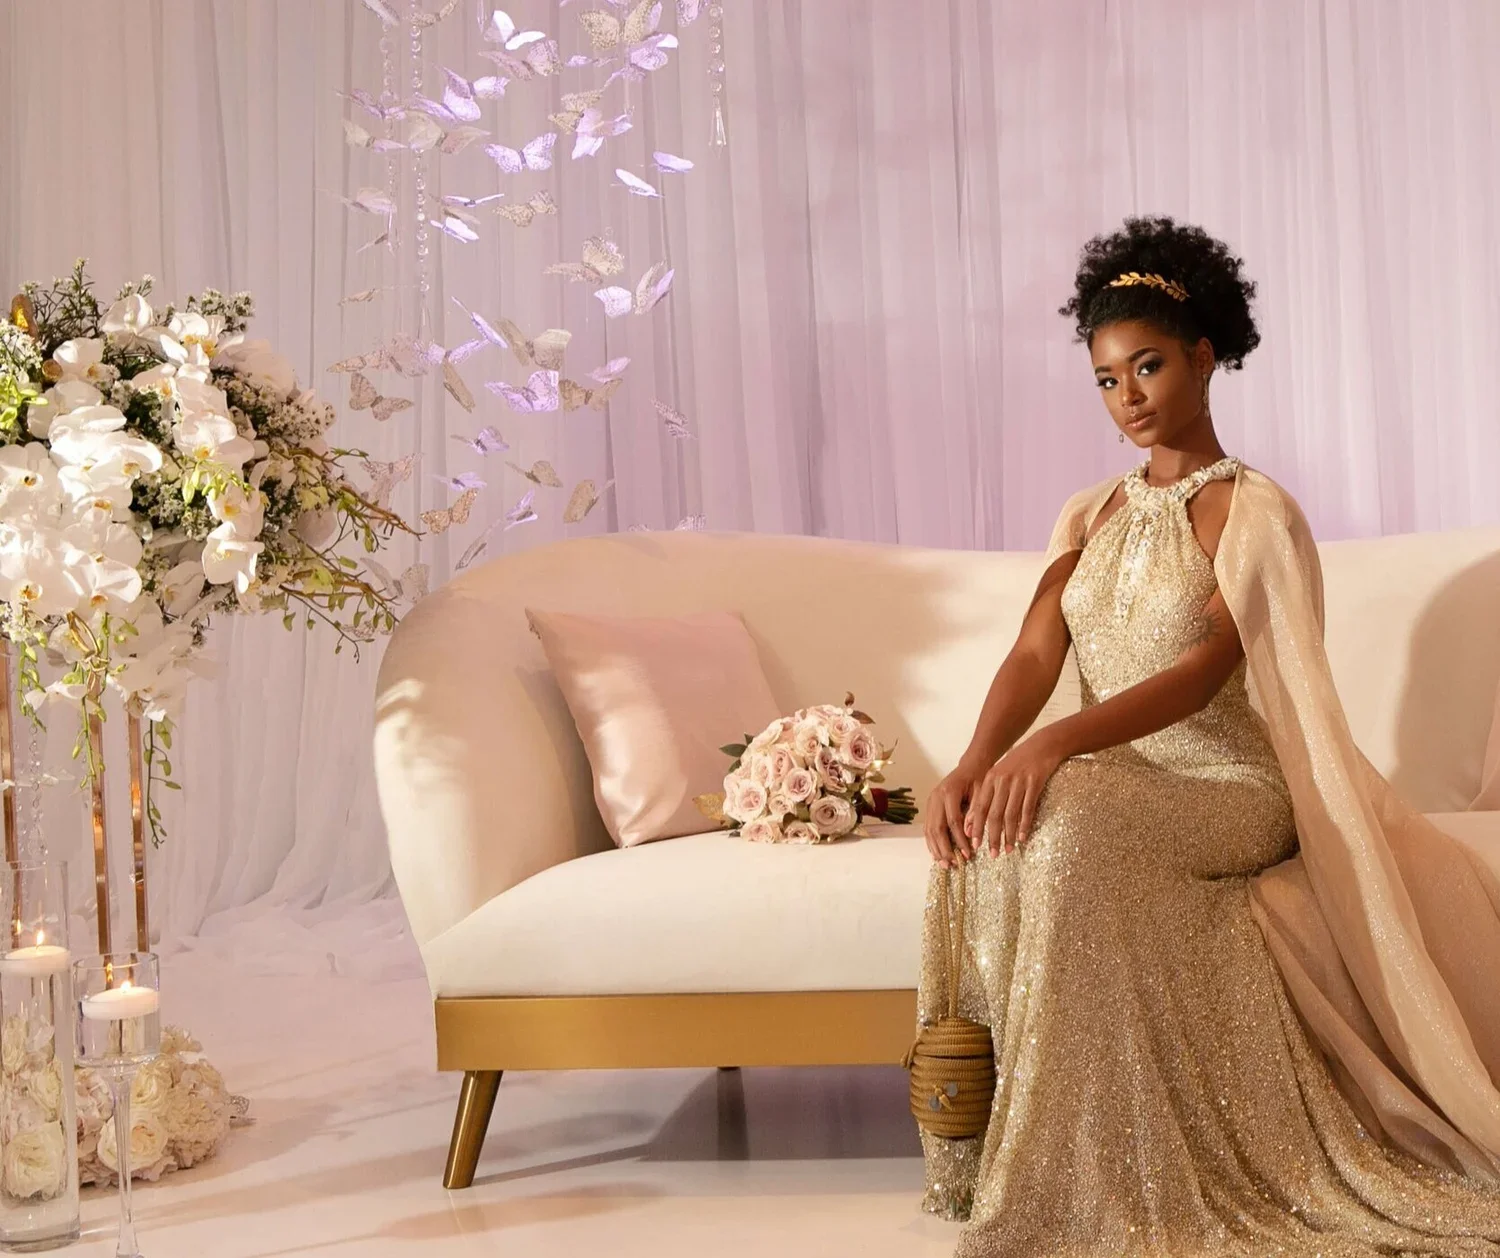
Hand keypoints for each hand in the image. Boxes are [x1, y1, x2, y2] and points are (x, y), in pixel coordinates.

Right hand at [923, 760, 983, 868]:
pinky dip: (932, 842)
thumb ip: (976, 812)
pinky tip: (937, 854)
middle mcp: (935, 797)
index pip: (953, 822)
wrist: (970, 767)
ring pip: (929, 830)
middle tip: (952, 865)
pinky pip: (928, 828)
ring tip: (944, 864)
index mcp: (949, 792)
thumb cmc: (978, 779)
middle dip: (944, 849)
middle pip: (936, 828)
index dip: (960, 840)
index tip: (968, 854)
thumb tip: (970, 835)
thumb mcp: (982, 793)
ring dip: (936, 849)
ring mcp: (930, 802)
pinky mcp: (929, 806)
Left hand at [965, 730, 1066, 855]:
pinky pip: (1028, 809)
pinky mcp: (1035, 783)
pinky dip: (1025, 825)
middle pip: (994, 814)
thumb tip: (971, 822)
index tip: (974, 845)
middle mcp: (1002, 780)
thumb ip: (986, 797)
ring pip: (1011, 814)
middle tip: (993, 855)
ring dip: (1009, 835)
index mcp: (990, 779)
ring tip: (1009, 850)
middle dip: (992, 836)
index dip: (977, 827)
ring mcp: (1018, 781)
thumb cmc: (1018, 764)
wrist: (1042, 745)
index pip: (980, 808)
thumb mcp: (999, 776)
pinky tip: (1023, 838)